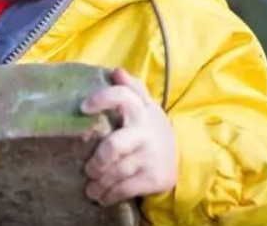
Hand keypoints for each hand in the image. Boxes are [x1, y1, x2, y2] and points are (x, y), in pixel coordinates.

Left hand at [81, 68, 176, 205]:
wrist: (183, 159)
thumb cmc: (150, 130)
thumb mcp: (146, 107)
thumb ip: (132, 89)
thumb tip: (116, 71)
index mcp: (141, 111)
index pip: (124, 97)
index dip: (103, 99)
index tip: (83, 107)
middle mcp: (145, 132)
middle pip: (114, 146)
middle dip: (97, 161)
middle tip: (88, 169)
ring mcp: (149, 156)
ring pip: (115, 172)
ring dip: (99, 183)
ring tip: (90, 188)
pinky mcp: (153, 178)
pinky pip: (125, 189)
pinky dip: (110, 195)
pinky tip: (103, 196)